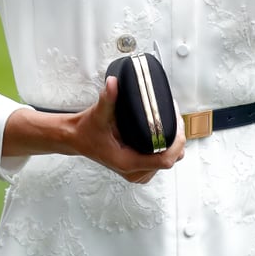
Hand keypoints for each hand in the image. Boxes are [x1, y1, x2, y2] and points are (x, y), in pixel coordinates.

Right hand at [68, 76, 185, 182]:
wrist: (77, 139)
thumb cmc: (87, 130)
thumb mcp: (98, 114)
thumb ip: (108, 98)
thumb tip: (113, 83)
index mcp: (127, 162)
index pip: (164, 160)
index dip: (176, 143)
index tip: (178, 125)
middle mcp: (133, 171)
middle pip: (170, 160)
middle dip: (177, 139)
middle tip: (176, 118)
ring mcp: (137, 172)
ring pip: (168, 161)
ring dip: (173, 144)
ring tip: (172, 123)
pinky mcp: (138, 169)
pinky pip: (160, 161)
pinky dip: (166, 148)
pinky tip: (164, 134)